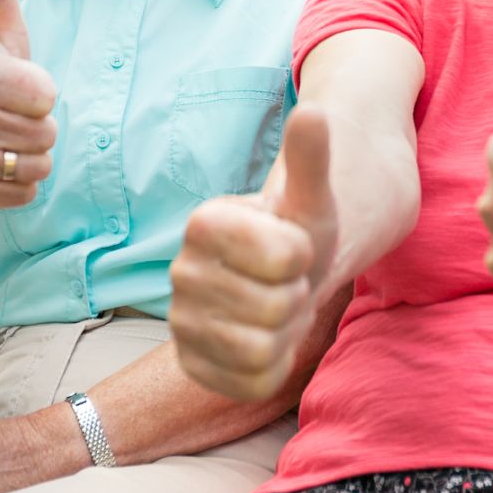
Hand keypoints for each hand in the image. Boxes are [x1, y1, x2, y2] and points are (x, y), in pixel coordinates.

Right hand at [0, 0, 57, 206]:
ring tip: (5, 139)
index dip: (40, 94)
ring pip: (39, 164)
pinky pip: (26, 194)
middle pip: (47, 133)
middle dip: (37, 127)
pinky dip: (20, 184)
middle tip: (10, 117)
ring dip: (31, 156)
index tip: (17, 89)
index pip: (47, 95)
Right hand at [170, 107, 338, 401]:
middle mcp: (179, 272)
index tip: (292, 246)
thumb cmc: (296, 232)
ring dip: (285, 333)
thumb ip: (311, 157)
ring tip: (276, 309)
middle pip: (276, 307)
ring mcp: (181, 322)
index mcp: (203, 222)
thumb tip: (313, 110)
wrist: (280, 279)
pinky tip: (265, 340)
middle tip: (286, 282)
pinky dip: (273, 366)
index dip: (303, 255)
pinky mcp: (193, 366)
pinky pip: (251, 382)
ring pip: (263, 349)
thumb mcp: (311, 197)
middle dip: (297, 296)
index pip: (286, 258)